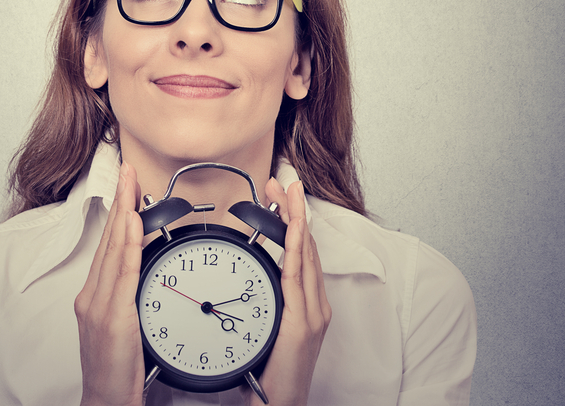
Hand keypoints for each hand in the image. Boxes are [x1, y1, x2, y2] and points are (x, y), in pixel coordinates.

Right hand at [75, 162, 145, 405]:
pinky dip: (127, 245)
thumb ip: (125, 291)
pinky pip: (122, 273)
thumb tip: (141, 262)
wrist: (104, 403)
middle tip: (128, 169)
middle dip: (120, 200)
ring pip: (113, 249)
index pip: (107, 242)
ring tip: (131, 184)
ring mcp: (99, 305)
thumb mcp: (118, 323)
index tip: (126, 183)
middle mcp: (92, 295)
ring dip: (124, 212)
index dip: (118, 210)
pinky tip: (133, 224)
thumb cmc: (113, 369)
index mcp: (93, 295)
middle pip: (108, 238)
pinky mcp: (112, 317)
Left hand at [243, 180, 331, 405]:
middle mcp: (315, 304)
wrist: (280, 404)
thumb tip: (249, 276)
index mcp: (308, 303)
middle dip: (295, 211)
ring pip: (305, 256)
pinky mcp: (304, 323)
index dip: (293, 219)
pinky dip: (294, 251)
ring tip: (286, 194)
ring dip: (295, 221)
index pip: (301, 250)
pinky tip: (290, 232)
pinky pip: (297, 279)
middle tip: (282, 182)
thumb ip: (267, 298)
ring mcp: (313, 313)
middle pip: (305, 246)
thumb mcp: (269, 325)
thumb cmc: (271, 371)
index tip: (281, 194)